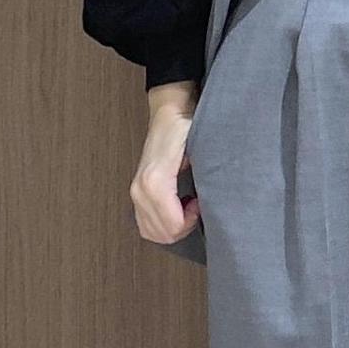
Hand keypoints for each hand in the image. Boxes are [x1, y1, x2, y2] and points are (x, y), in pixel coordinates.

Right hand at [131, 102, 201, 245]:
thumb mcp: (200, 151)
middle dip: (183, 227)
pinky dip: (161, 224)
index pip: (172, 225)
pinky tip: (175, 208)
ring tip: (186, 207)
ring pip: (152, 232)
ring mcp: (135, 192)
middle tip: (195, 206)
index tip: (200, 203)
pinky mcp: (136, 192)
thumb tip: (213, 203)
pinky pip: (144, 224)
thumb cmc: (185, 130)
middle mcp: (140, 190)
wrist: (169, 114)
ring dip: (172, 227)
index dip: (191, 222)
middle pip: (162, 233)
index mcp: (155, 181)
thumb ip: (204, 179)